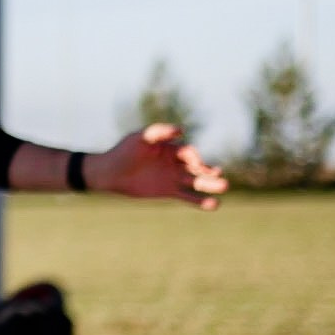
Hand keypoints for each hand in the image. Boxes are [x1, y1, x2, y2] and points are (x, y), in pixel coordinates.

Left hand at [88, 125, 228, 209]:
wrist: (111, 172)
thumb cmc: (124, 151)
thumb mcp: (140, 138)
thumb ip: (158, 132)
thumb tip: (180, 130)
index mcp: (170, 148)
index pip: (189, 152)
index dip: (194, 157)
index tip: (194, 163)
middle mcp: (175, 162)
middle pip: (198, 167)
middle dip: (209, 170)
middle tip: (219, 174)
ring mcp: (173, 178)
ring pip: (197, 182)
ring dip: (211, 185)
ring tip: (224, 186)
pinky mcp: (169, 191)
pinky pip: (188, 197)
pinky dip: (200, 201)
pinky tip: (214, 205)